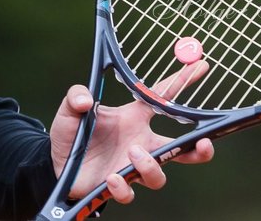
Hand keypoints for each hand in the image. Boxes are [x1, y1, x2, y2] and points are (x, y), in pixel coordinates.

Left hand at [49, 61, 215, 204]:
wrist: (56, 162)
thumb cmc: (72, 132)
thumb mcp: (70, 108)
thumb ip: (75, 96)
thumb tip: (86, 99)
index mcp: (132, 118)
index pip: (161, 98)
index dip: (181, 81)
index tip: (201, 67)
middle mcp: (138, 143)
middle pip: (180, 150)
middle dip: (199, 149)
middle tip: (204, 143)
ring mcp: (129, 166)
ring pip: (158, 175)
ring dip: (150, 165)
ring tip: (133, 152)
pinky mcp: (117, 185)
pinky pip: (129, 192)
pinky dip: (123, 186)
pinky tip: (111, 177)